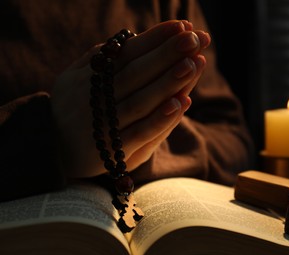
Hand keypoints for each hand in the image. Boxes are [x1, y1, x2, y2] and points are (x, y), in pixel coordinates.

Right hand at [51, 20, 210, 177]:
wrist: (50, 149)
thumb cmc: (73, 107)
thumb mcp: (74, 78)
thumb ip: (99, 60)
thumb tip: (133, 37)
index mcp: (90, 78)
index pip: (127, 53)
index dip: (155, 38)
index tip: (182, 25)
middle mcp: (97, 100)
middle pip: (136, 73)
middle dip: (167, 54)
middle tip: (196, 38)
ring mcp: (105, 126)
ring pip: (141, 101)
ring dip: (168, 82)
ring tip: (194, 63)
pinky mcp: (114, 152)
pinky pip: (140, 133)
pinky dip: (160, 119)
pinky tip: (181, 103)